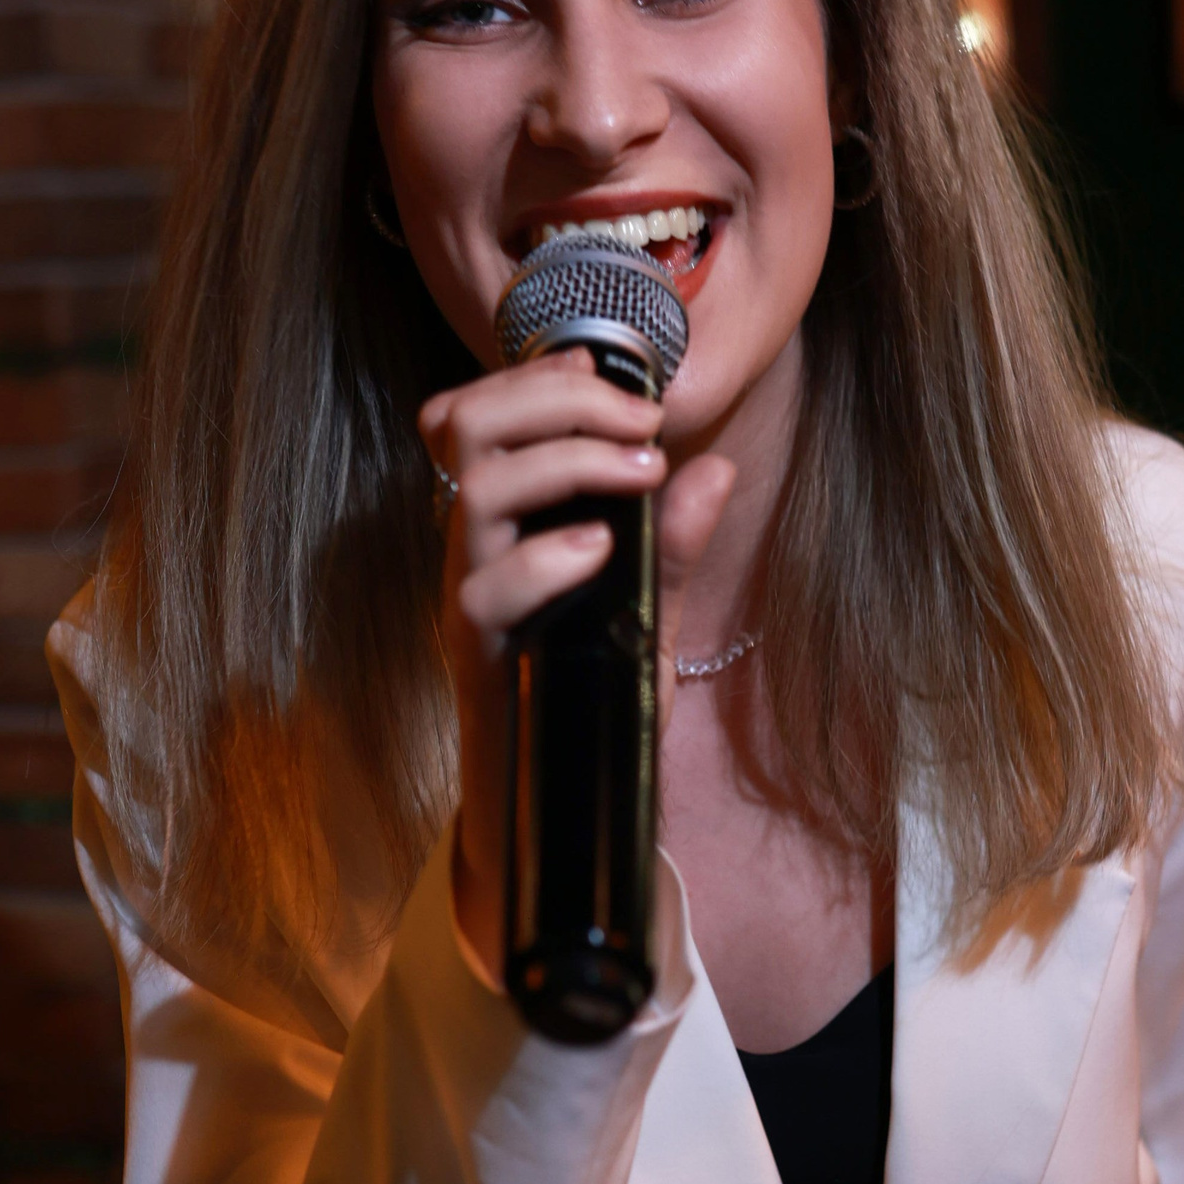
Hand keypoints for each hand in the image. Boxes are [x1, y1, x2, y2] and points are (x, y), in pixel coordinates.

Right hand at [422, 353, 734, 983]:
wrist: (568, 809)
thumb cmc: (597, 704)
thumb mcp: (650, 615)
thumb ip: (676, 547)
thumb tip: (716, 470)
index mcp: (505, 522)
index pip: (482, 411)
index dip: (540, 373)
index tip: (622, 376)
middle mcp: (475, 548)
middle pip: (467, 423)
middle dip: (557, 397)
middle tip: (642, 419)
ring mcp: (467, 597)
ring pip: (474, 489)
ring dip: (565, 459)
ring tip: (640, 471)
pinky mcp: (475, 655)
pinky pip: (485, 590)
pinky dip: (544, 557)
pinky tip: (599, 548)